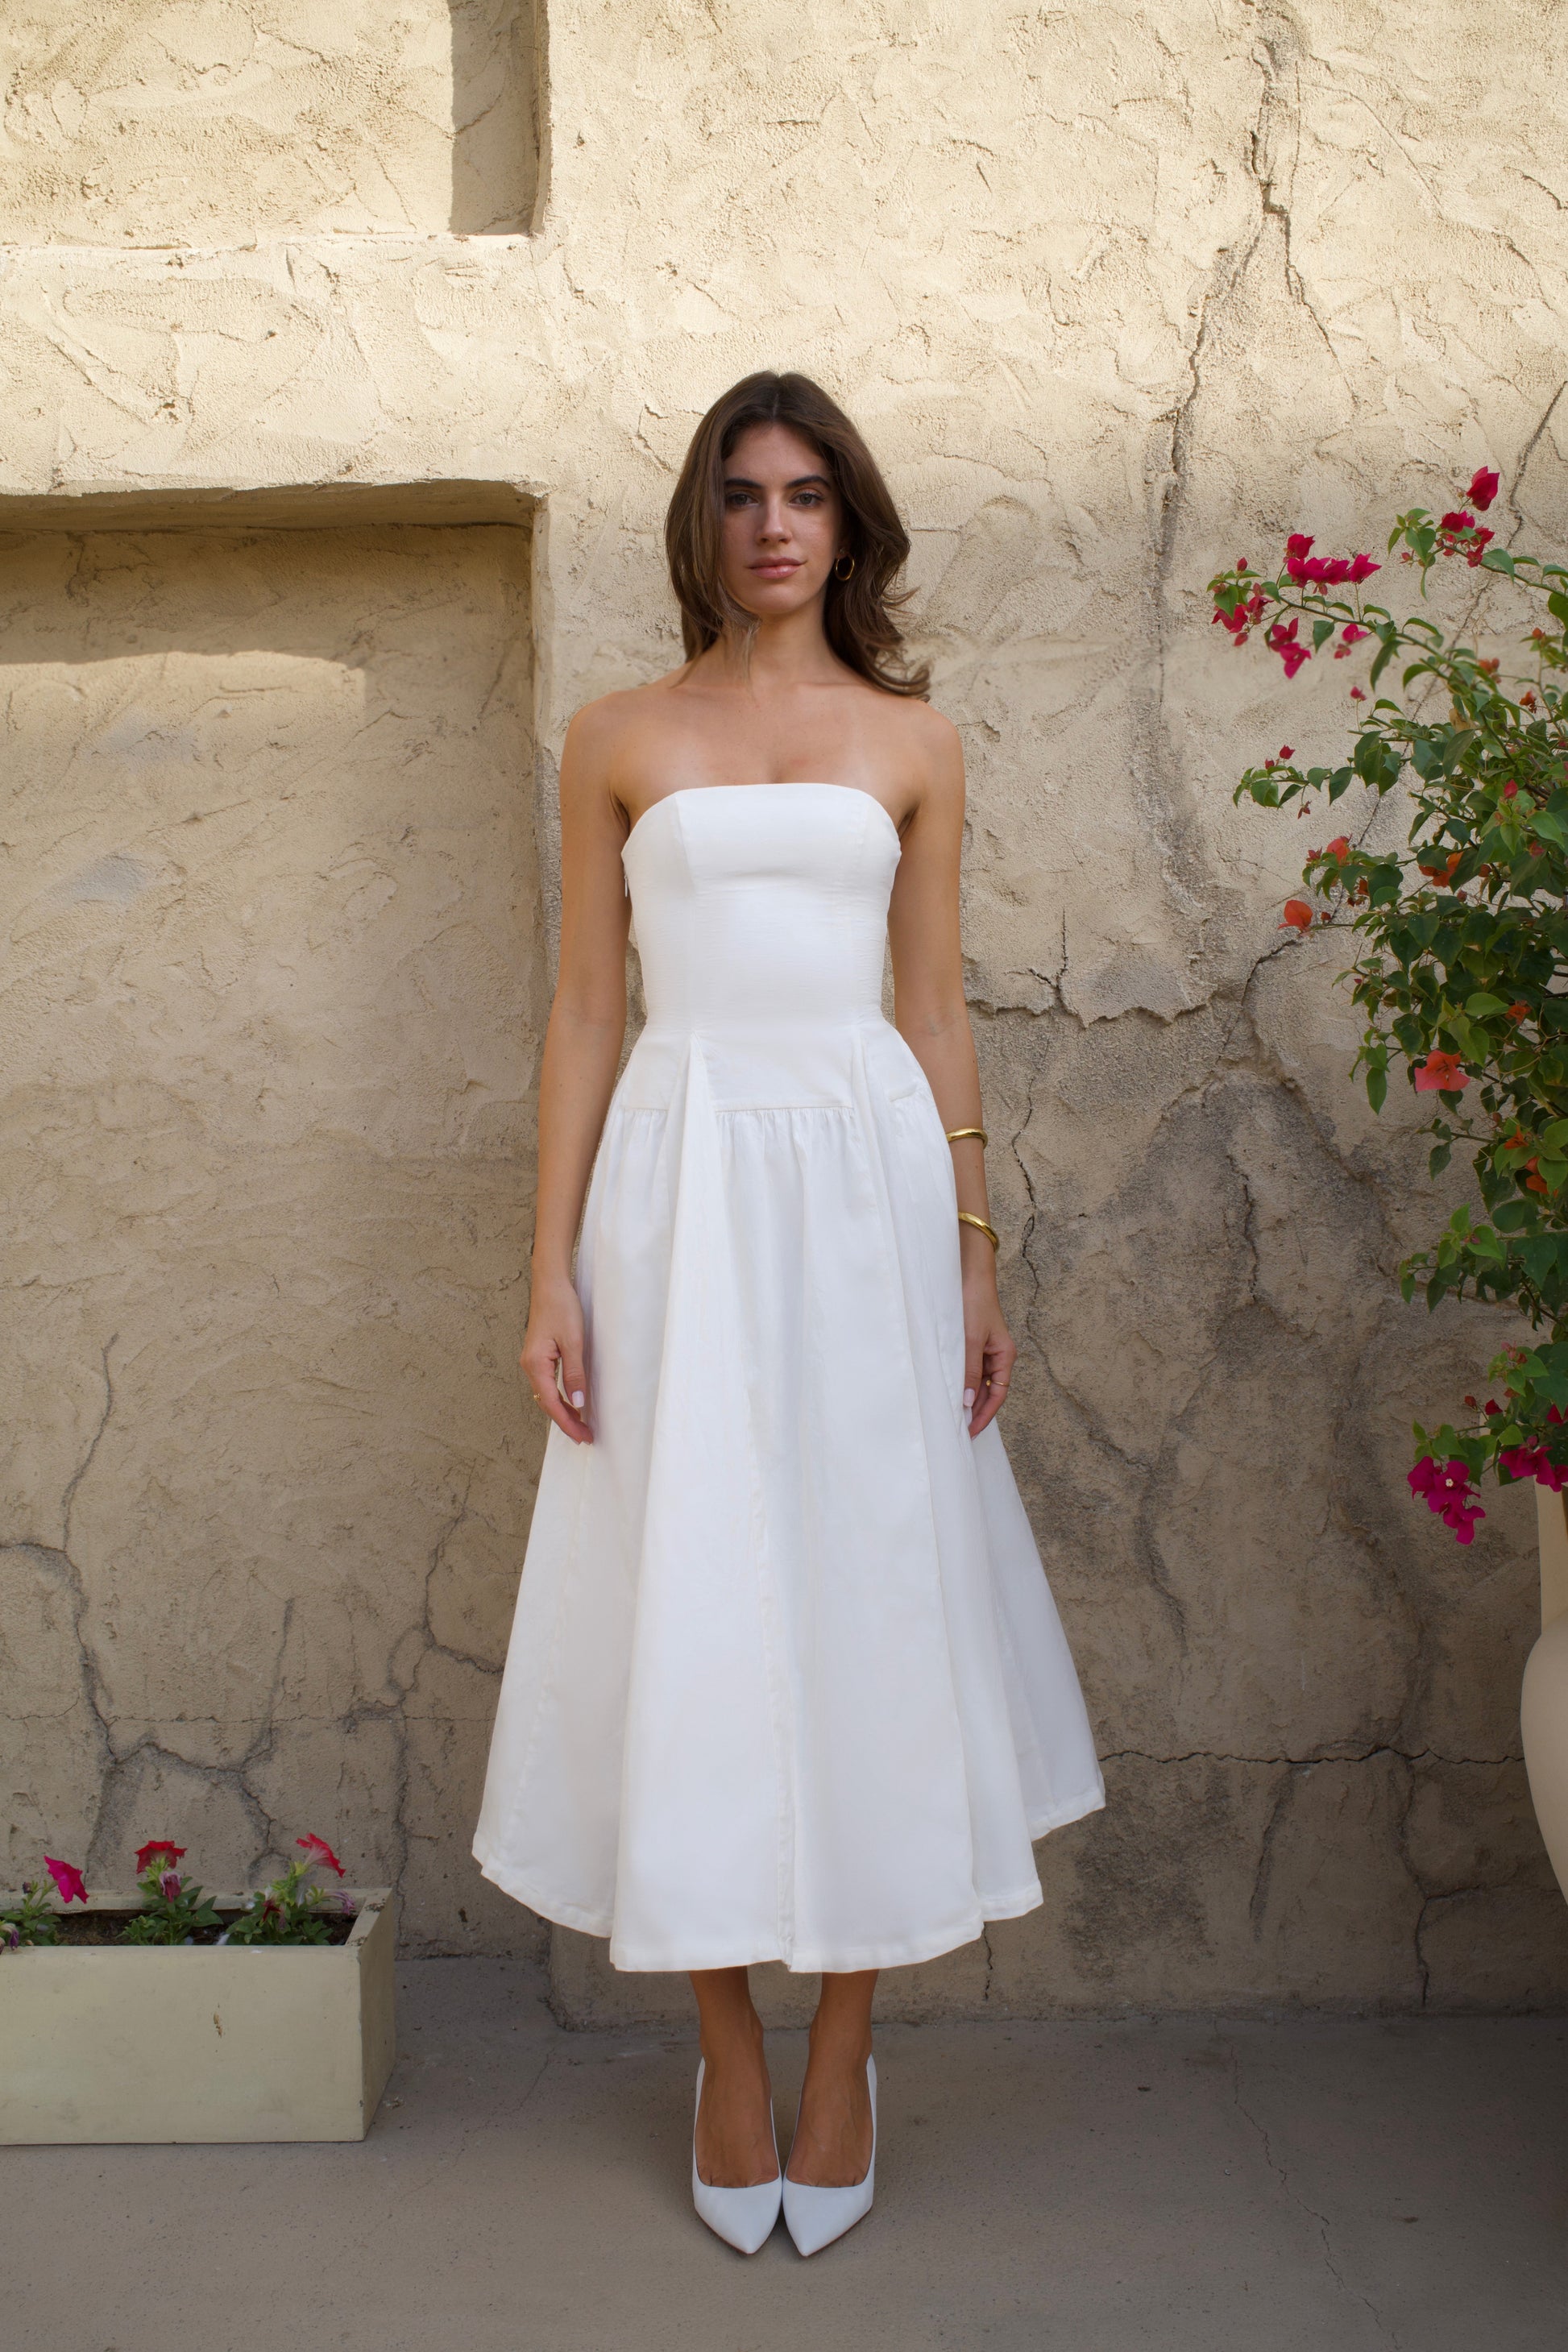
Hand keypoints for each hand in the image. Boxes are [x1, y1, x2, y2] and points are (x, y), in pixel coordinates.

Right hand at [520, 1274, 592, 1444]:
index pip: (552, 1403)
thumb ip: (575, 1374)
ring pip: (547, 1395)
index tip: (582, 1436)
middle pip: (547, 1403)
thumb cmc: (561, 1308)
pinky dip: (559, 1397)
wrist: (550, 1284)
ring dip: (562, 1411)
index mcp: (535, 1364)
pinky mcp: (538, 1356)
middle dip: (565, 1421)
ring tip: (580, 1424)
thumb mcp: (574, 1342)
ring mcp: (532, 1361)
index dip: (567, 1422)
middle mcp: (529, 1366)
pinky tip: (571, 1402)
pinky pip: (547, 1384)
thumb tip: (578, 1403)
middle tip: (585, 1436)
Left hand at [962, 1268, 1016, 1437]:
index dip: (985, 1415)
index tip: (971, 1431)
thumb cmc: (973, 1304)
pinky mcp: (973, 1345)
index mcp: (1004, 1356)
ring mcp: (985, 1351)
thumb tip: (969, 1402)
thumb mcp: (970, 1339)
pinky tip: (951, 1393)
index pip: (997, 1395)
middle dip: (976, 1412)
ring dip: (968, 1399)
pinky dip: (962, 1383)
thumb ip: (969, 1371)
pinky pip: (969, 1370)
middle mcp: (997, 1356)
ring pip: (978, 1383)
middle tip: (960, 1431)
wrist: (968, 1277)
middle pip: (989, 1392)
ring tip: (954, 1417)